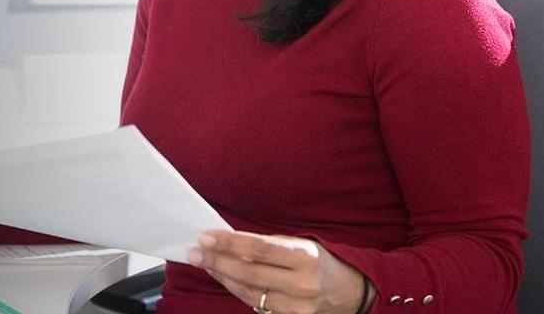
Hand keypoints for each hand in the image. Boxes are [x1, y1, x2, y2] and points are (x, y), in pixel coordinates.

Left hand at [188, 230, 366, 313]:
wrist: (348, 292)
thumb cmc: (318, 262)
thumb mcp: (300, 244)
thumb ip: (267, 245)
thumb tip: (226, 240)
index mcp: (305, 257)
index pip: (258, 248)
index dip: (228, 242)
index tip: (205, 236)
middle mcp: (302, 284)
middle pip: (248, 272)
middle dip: (216, 261)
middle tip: (195, 251)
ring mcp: (296, 307)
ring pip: (247, 291)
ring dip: (221, 276)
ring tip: (204, 263)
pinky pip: (254, 304)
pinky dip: (236, 289)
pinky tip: (223, 278)